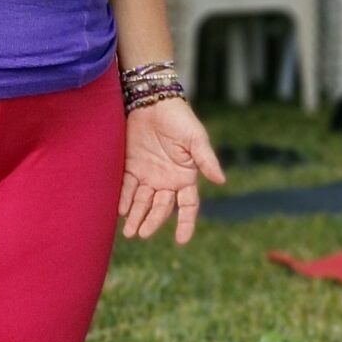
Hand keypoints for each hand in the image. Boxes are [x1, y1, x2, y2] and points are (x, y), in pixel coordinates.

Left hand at [119, 95, 225, 244]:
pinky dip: (124, 199)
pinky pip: (127, 187)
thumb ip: (206, 160)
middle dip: (152, 221)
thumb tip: (221, 181)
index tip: (181, 240)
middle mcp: (167, 180)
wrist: (153, 100)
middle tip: (142, 234)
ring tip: (129, 232)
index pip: (188, 206)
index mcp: (186, 177)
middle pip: (161, 207)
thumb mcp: (196, 139)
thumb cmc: (180, 119)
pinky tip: (121, 210)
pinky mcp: (132, 166)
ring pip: (142, 201)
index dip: (186, 223)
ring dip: (136, 216)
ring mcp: (149, 175)